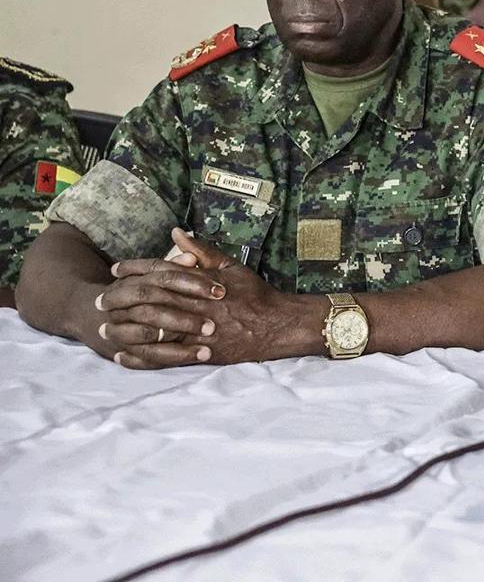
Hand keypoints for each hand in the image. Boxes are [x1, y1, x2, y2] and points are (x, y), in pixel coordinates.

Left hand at [101, 229, 304, 367]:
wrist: (276, 325)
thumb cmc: (254, 294)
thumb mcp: (231, 266)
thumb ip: (202, 251)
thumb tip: (176, 233)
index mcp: (200, 282)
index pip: (160, 271)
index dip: (135, 269)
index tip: (115, 270)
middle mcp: (194, 305)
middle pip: (150, 299)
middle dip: (122, 299)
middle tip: (101, 300)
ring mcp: (195, 330)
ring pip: (153, 327)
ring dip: (126, 328)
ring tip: (106, 328)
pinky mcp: (199, 352)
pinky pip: (163, 356)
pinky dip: (142, 357)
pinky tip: (124, 357)